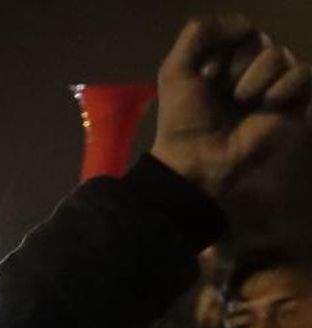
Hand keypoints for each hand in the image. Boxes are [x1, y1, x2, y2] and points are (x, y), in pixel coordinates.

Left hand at [151, 15, 310, 197]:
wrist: (197, 157)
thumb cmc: (184, 118)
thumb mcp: (175, 69)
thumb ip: (198, 33)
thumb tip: (245, 23)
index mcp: (227, 56)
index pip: (239, 27)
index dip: (219, 50)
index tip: (203, 77)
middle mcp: (254, 66)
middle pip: (258, 39)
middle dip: (234, 67)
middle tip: (222, 94)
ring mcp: (275, 83)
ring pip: (279, 54)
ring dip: (253, 80)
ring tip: (240, 103)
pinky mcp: (295, 101)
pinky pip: (303, 72)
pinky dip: (282, 87)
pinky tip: (266, 105)